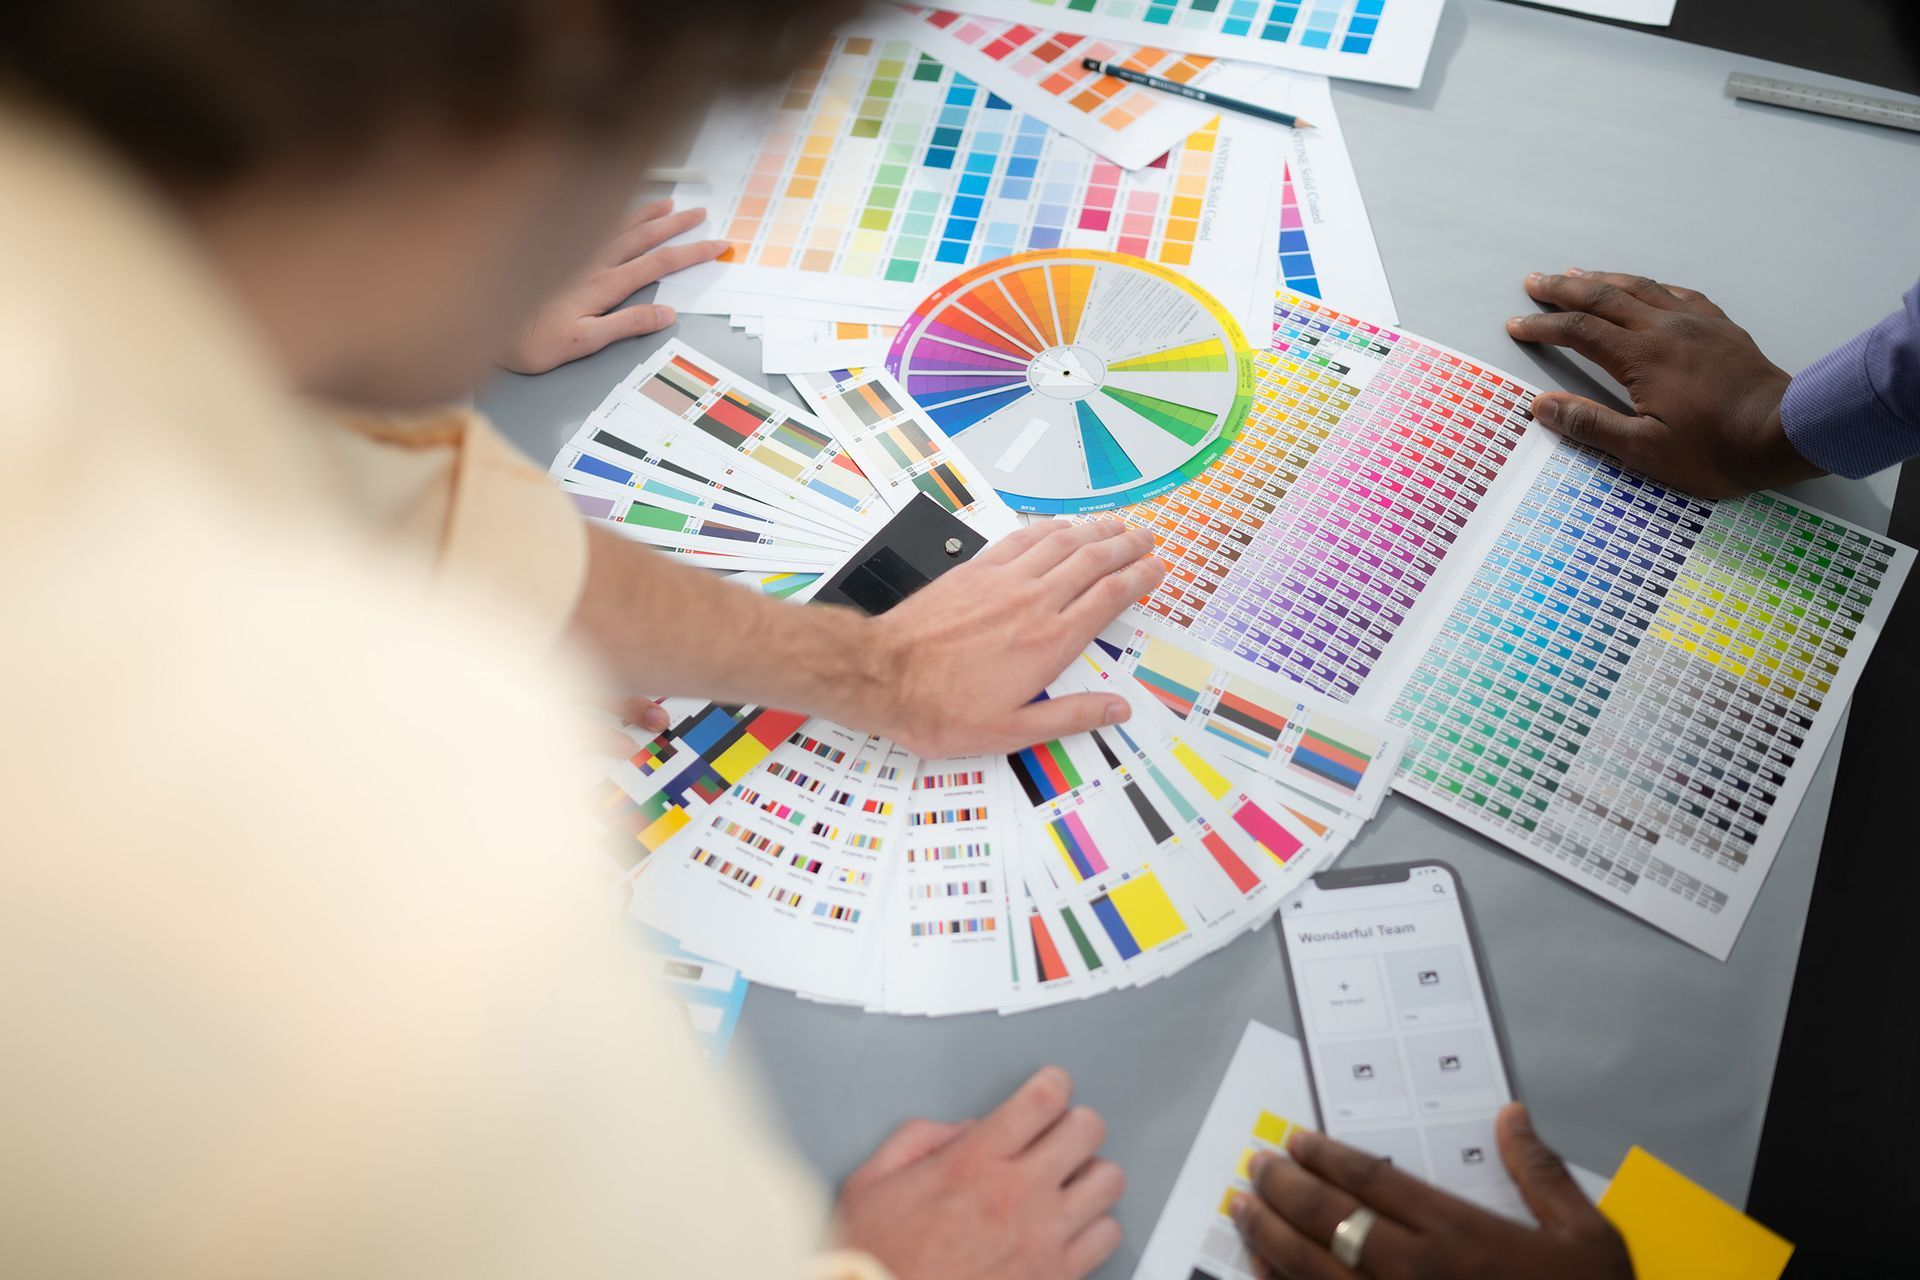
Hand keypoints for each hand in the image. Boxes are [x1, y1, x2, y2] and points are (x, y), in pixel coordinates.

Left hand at [499, 199, 726, 373]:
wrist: (481, 320)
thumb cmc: (529, 340)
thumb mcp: (582, 343)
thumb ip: (624, 326)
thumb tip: (666, 313)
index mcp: (604, 285)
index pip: (658, 264)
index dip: (690, 253)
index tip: (717, 245)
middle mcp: (592, 263)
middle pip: (644, 238)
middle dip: (676, 225)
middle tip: (702, 214)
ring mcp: (574, 254)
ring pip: (619, 225)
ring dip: (647, 213)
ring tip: (671, 204)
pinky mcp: (556, 251)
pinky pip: (593, 224)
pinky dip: (612, 212)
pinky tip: (619, 208)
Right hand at [833, 1067, 1125, 1279]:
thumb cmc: (877, 1258)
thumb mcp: (873, 1181)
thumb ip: (919, 1138)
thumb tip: (965, 1129)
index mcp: (972, 1163)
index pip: (1042, 1099)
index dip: (1054, 1083)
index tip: (1052, 1086)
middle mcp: (1015, 1195)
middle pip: (1086, 1130)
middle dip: (1076, 1123)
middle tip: (1061, 1131)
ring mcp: (1042, 1238)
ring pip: (1108, 1181)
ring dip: (1090, 1174)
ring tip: (1070, 1180)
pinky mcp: (1056, 1277)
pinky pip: (1108, 1235)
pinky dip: (1095, 1225)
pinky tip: (1071, 1225)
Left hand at [860, 519, 1165, 755]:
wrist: (882, 676)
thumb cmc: (939, 708)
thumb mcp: (1012, 731)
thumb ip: (1070, 716)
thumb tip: (1116, 709)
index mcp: (1050, 642)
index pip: (1109, 597)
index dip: (1140, 578)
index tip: (1156, 568)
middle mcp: (1033, 603)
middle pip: (1093, 561)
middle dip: (1126, 546)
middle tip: (1148, 536)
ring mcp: (1003, 581)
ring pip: (1062, 543)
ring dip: (1094, 530)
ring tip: (1117, 524)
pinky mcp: (975, 571)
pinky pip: (1022, 539)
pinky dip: (1049, 528)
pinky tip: (1061, 526)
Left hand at [1232, 1104, 1631, 1279]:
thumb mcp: (1587, 1238)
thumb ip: (1541, 1173)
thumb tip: (1511, 1115)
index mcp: (1460, 1235)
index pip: (1372, 1181)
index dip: (1325, 1156)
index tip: (1294, 1138)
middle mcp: (1416, 1271)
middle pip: (1327, 1219)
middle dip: (1282, 1186)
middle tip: (1254, 1164)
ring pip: (1310, 1268)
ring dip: (1268, 1235)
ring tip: (1241, 1208)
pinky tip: (1261, 1271)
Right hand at [1506, 269, 1822, 497]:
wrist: (1785, 433)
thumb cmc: (1714, 449)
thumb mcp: (1644, 449)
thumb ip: (1591, 424)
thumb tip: (1541, 405)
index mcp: (1640, 356)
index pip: (1579, 332)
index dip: (1544, 326)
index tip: (1516, 325)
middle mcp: (1664, 328)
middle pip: (1604, 297)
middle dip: (1564, 289)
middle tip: (1534, 281)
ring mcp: (1696, 323)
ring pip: (1640, 287)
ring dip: (1603, 278)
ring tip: (1577, 273)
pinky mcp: (1720, 328)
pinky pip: (1678, 294)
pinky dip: (1650, 286)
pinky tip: (1645, 288)